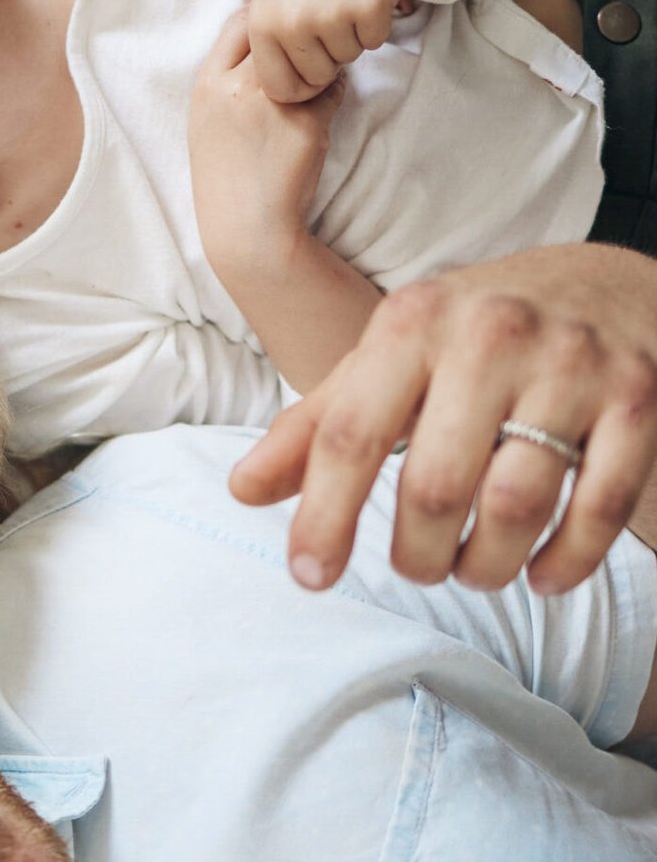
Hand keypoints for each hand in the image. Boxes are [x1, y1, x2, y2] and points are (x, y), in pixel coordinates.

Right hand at [190, 10, 342, 278]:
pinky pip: (334, 90)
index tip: (278, 36)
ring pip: (310, 56)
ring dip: (319, 63)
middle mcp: (236, 87)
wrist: (246, 228)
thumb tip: (262, 48)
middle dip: (295, 37)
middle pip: (277, 32)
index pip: (240, 23)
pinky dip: (333, 97)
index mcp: (207, 85)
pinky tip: (320, 119)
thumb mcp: (207, 123)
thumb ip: (226, 85)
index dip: (263, 22)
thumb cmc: (225, 178)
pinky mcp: (307, 122)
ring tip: (317, 85)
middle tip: (307, 50)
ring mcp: (272, 103)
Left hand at [229, 246, 656, 594]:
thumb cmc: (474, 336)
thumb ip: (317, 425)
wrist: (605, 285)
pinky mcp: (636, 398)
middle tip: (419, 567)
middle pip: (436, 485)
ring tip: (473, 568)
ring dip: (485, 564)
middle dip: (418, 553)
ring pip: (516, 504)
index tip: (309, 576)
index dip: (324, 516)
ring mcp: (570, 365)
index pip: (352, 434)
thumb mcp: (389, 359)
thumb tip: (243, 491)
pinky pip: (598, 508)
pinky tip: (540, 573)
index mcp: (414, 323)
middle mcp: (491, 335)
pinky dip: (565, 561)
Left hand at [246, 0, 407, 102]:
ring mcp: (333, 18)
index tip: (308, 61)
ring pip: (350, 56)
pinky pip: (377, 38)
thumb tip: (282, 86)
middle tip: (326, 10)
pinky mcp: (371, 8)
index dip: (299, 81)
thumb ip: (271, 37)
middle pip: (319, 76)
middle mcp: (294, 26)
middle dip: (327, 54)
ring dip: (351, 33)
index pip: (282, 90)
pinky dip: (375, 20)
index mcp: (261, 26)